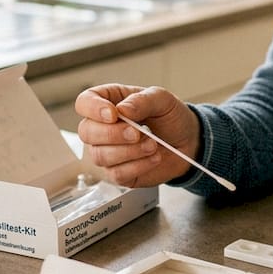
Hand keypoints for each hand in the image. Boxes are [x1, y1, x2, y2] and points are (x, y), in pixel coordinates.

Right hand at [74, 84, 200, 187]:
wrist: (187, 141)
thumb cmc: (170, 117)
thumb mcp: (162, 99)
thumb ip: (142, 100)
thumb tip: (122, 110)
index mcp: (109, 102)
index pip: (84, 103)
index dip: (93, 109)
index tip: (113, 114)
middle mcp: (102, 127)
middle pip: (87, 132)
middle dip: (113, 134)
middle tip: (138, 133)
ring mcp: (107, 151)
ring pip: (100, 156)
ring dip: (129, 151)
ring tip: (153, 145)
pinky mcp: (118, 172)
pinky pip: (116, 174)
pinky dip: (138, 166)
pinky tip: (153, 158)